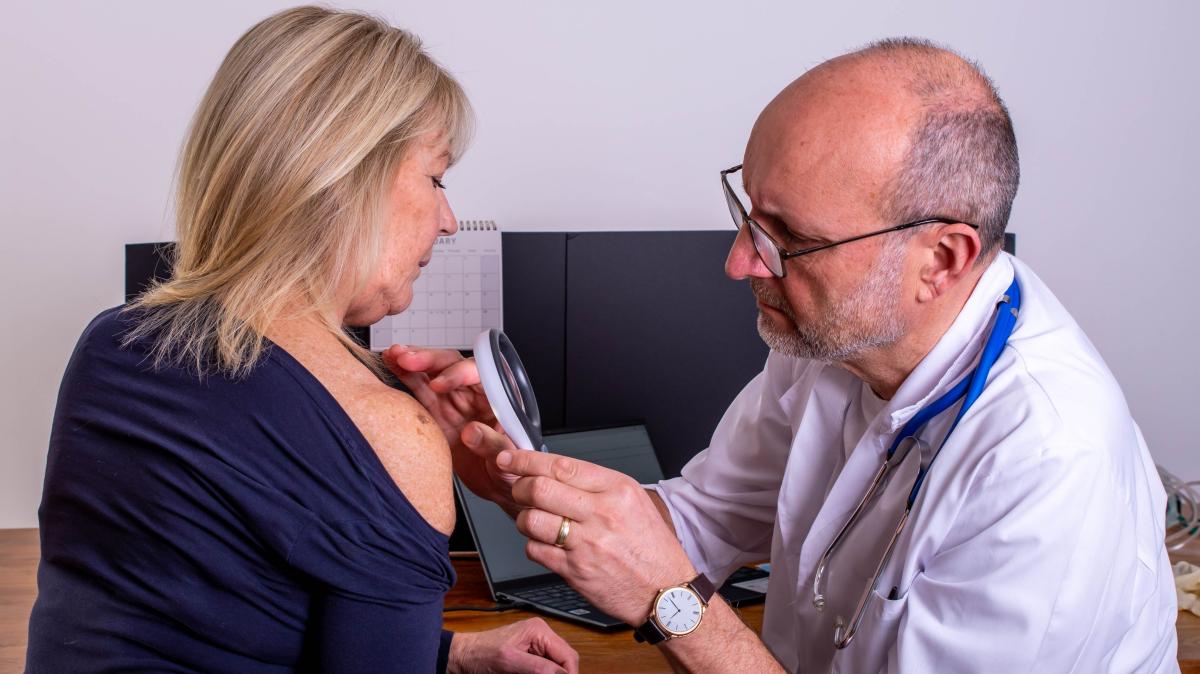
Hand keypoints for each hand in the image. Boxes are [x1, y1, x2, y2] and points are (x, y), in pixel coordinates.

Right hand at [382, 346, 519, 511]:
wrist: (499, 485)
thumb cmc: (514, 468)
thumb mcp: (512, 458)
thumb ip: (494, 443)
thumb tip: (472, 432)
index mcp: (502, 396)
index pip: (483, 374)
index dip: (460, 374)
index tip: (440, 384)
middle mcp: (477, 392)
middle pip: (454, 366)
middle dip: (430, 360)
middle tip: (406, 359)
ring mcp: (455, 400)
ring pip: (433, 373)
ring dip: (413, 362)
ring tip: (393, 355)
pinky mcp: (438, 412)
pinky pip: (420, 390)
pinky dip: (406, 378)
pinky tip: (391, 366)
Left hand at [448, 619, 578, 673]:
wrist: (461, 658)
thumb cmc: (479, 654)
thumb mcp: (510, 662)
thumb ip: (539, 668)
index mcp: (540, 631)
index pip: (568, 656)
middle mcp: (541, 637)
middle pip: (565, 662)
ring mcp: (536, 647)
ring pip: (556, 668)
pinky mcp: (530, 658)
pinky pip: (545, 669)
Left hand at [496, 445, 696, 625]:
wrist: (666, 591)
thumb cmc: (651, 547)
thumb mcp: (634, 501)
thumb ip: (595, 485)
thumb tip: (554, 472)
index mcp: (616, 490)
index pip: (561, 465)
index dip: (525, 460)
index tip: (509, 457)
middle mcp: (601, 513)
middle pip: (539, 489)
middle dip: (519, 487)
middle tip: (519, 489)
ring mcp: (586, 544)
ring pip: (530, 520)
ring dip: (523, 519)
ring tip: (534, 520)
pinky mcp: (575, 571)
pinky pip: (535, 550)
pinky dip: (534, 545)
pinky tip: (547, 544)